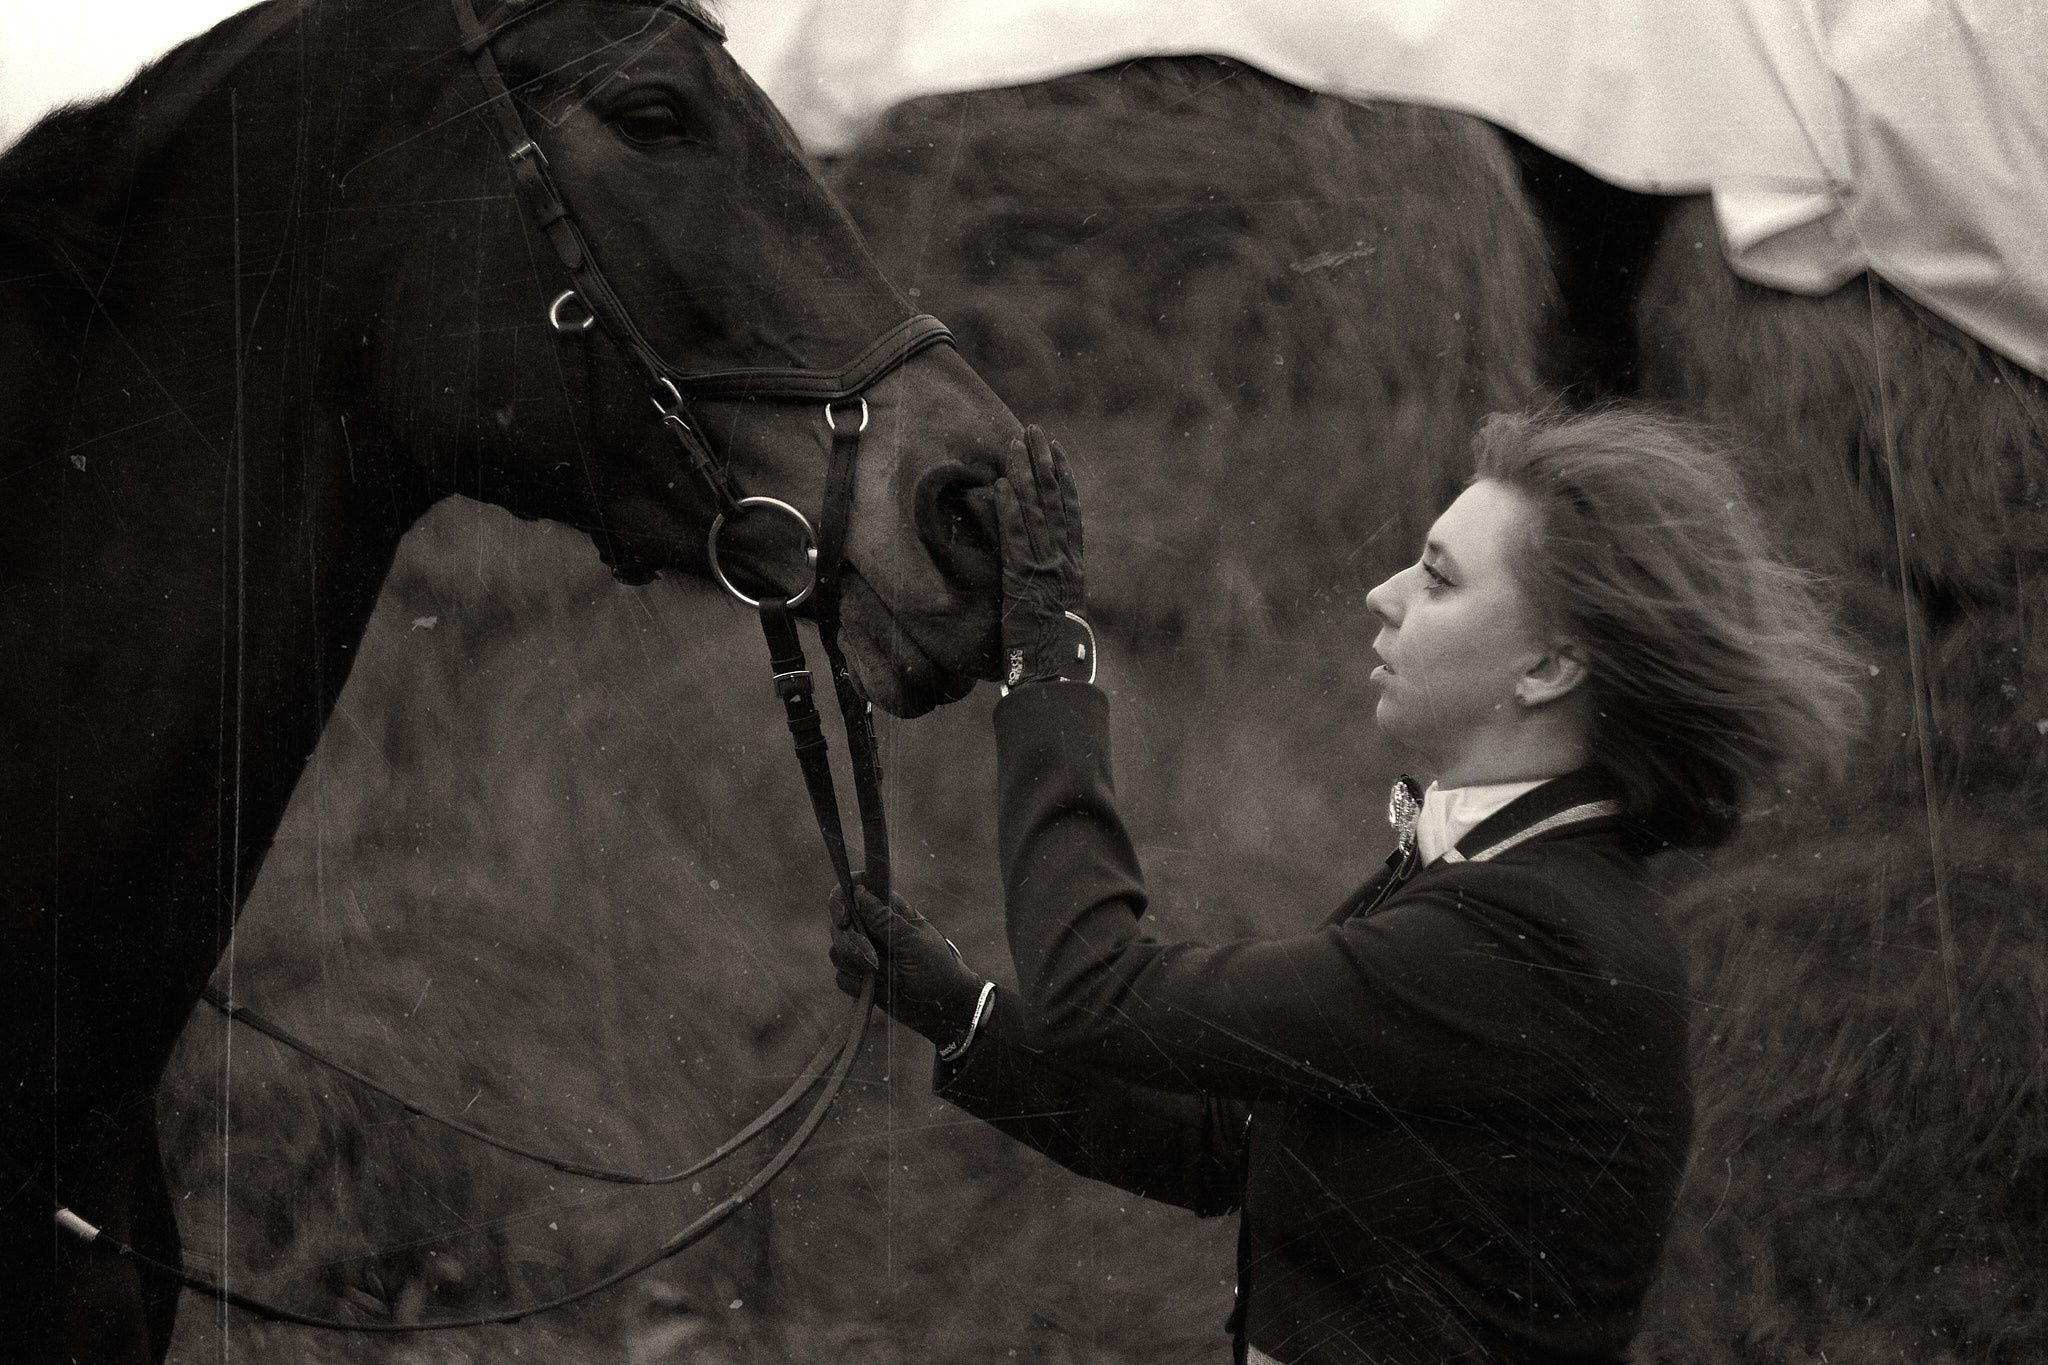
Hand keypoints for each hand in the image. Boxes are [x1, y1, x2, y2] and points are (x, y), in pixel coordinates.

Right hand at [828, 878, 986, 1048]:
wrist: (942, 1009)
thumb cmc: (936, 968)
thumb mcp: (911, 941)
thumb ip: (883, 919)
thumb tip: (859, 891)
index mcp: (889, 910)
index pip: (856, 888)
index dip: (841, 899)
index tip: (843, 919)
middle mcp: (873, 927)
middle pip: (840, 924)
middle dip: (853, 945)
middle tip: (875, 962)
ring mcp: (865, 952)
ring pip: (838, 951)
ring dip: (859, 968)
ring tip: (888, 977)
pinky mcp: (860, 976)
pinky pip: (842, 977)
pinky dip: (859, 985)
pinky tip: (881, 989)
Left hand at [997, 426, 1090, 688]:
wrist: (1053, 668)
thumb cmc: (1053, 645)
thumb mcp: (1057, 607)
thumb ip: (1051, 580)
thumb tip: (1041, 567)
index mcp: (1073, 563)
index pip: (1071, 510)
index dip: (1063, 477)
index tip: (1056, 451)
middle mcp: (1063, 558)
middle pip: (1055, 500)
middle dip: (1044, 462)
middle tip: (1033, 431)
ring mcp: (1044, 565)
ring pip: (1036, 511)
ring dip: (1025, 474)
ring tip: (1014, 445)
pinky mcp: (1023, 577)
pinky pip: (1016, 537)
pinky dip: (1009, 510)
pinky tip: (1001, 486)